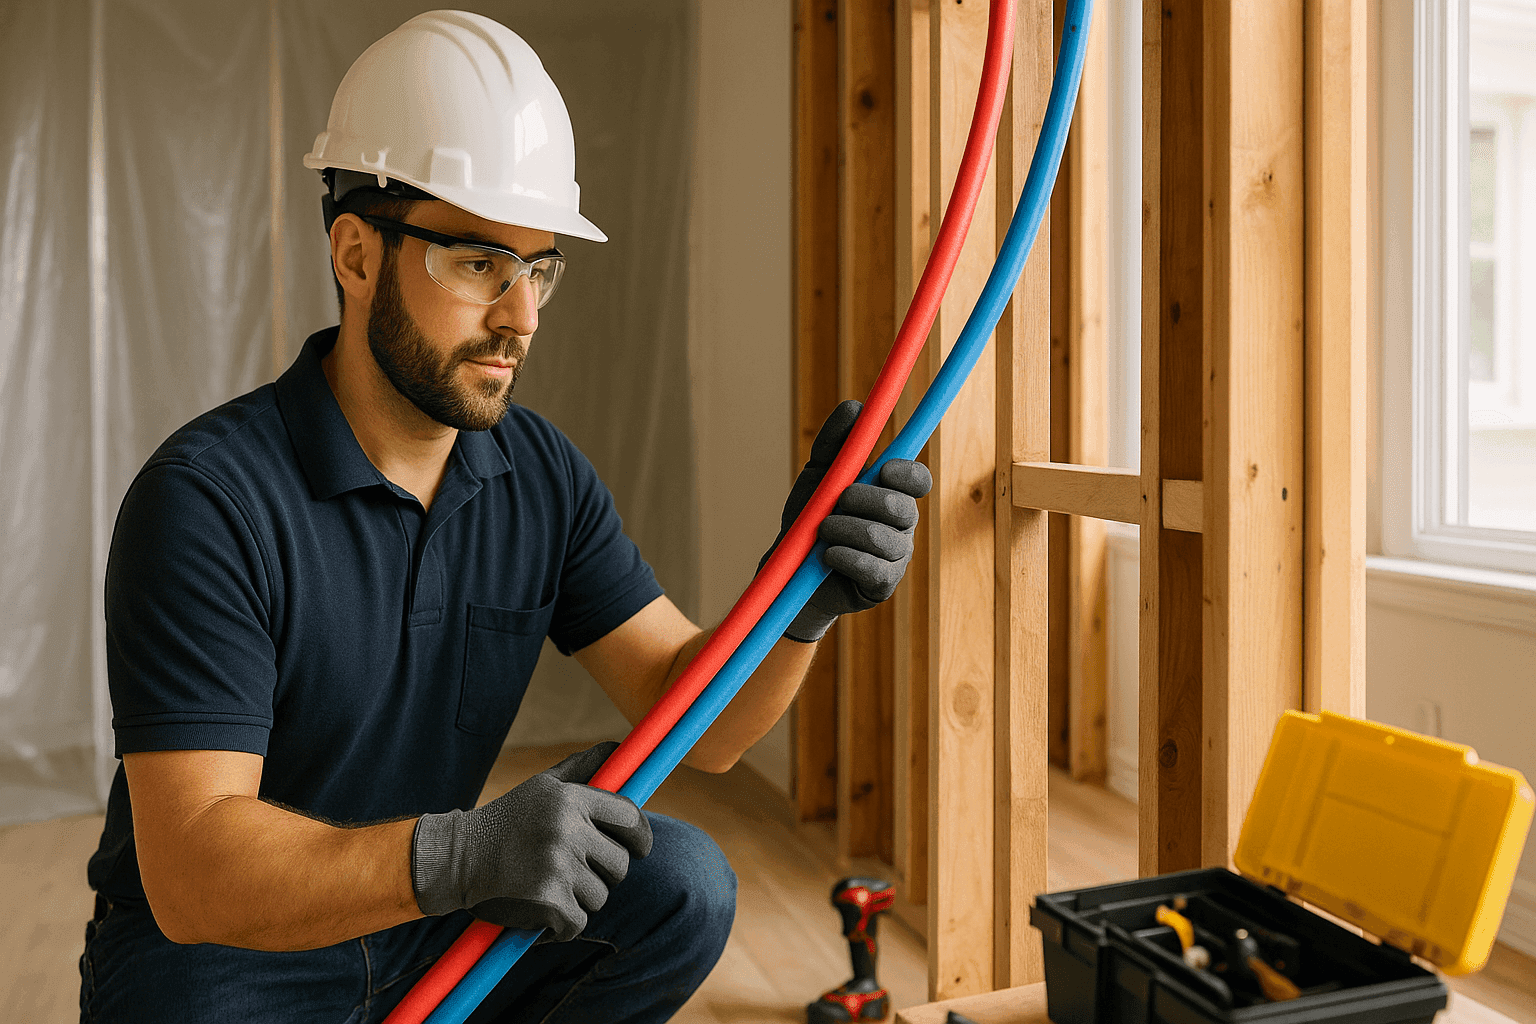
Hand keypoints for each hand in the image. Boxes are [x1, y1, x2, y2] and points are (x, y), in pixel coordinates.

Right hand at [410, 741, 651, 941]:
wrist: (457, 858)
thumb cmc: (507, 820)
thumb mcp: (542, 785)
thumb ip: (582, 768)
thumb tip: (618, 748)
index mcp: (569, 799)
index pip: (630, 818)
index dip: (641, 836)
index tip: (639, 847)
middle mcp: (567, 830)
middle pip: (620, 864)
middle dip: (604, 872)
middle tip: (576, 870)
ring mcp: (558, 866)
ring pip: (600, 896)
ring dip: (580, 898)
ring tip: (550, 884)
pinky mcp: (548, 901)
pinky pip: (579, 922)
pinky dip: (564, 924)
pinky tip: (542, 910)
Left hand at [760, 400, 932, 642]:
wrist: (790, 571)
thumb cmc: (810, 518)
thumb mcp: (818, 475)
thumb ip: (835, 442)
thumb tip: (855, 407)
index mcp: (892, 494)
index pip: (918, 480)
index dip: (907, 473)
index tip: (882, 470)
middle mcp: (902, 525)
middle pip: (900, 507)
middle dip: (861, 501)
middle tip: (835, 502)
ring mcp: (896, 557)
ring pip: (881, 537)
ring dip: (843, 529)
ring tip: (822, 531)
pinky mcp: (883, 585)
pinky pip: (873, 567)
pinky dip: (843, 556)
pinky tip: (827, 555)